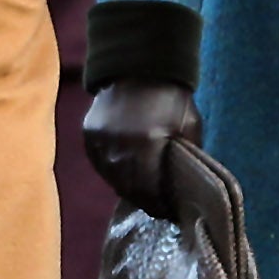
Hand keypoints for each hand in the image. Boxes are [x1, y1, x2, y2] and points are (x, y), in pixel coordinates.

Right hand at [82, 80, 202, 216]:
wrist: (139, 65)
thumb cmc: (171, 97)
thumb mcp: (189, 126)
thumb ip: (186, 157)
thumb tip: (186, 188)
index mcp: (146, 143)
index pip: (150, 191)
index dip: (160, 206)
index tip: (169, 212)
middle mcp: (119, 146)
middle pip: (130, 189)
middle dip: (145, 200)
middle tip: (158, 206)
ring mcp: (100, 140)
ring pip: (113, 179)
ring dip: (129, 188)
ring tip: (143, 191)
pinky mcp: (89, 134)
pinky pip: (101, 164)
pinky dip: (114, 171)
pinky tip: (127, 171)